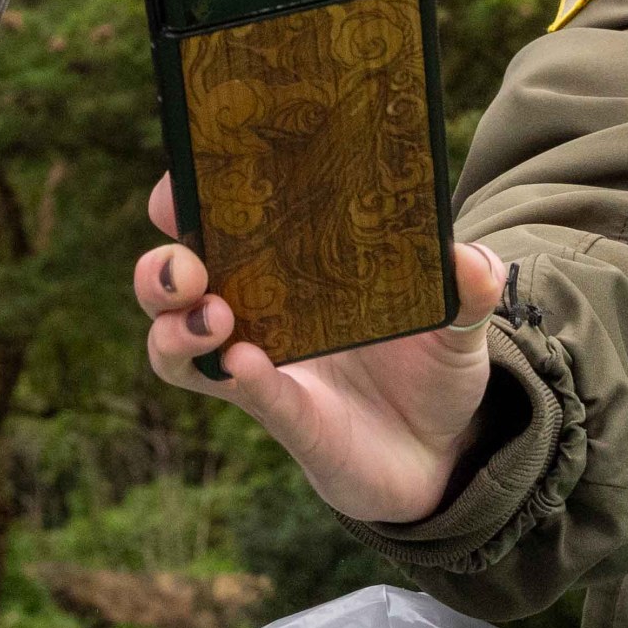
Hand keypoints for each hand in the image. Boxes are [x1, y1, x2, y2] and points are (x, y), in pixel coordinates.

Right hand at [133, 173, 512, 523]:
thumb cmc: (430, 365)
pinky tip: (247, 363)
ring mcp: (261, 369)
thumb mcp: (457, 317)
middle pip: (170, 285)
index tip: (183, 177)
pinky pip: (247, 396)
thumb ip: (467, 286)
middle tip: (186, 265)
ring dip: (174, 330)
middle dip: (158, 270)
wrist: (446, 450)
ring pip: (176, 349)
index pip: (211, 222)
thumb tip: (468, 259)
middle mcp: (256, 313)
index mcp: (283, 266)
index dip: (183, 197)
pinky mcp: (285, 418)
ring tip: (212, 316)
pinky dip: (243, 378)